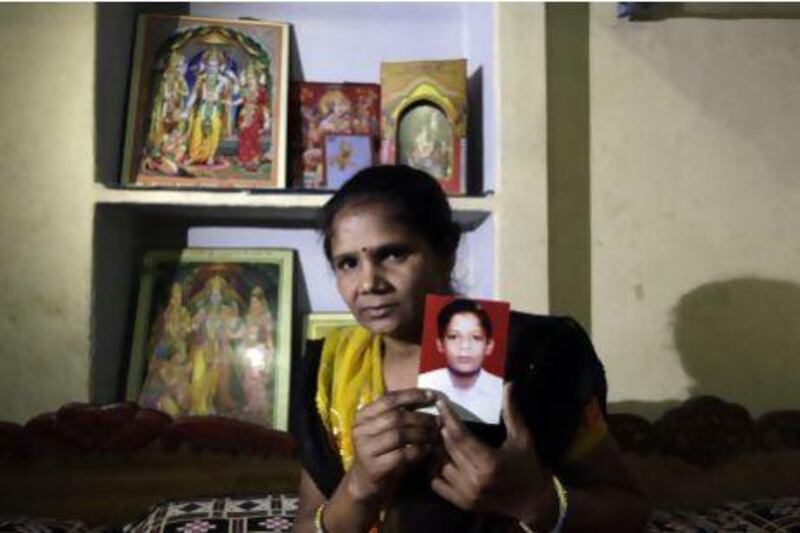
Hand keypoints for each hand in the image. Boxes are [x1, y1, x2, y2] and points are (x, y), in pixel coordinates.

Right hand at [346, 388, 439, 503]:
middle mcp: (360, 430)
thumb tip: (428, 396)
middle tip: (438, 421)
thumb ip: (399, 412)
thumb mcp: (384, 428)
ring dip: (422, 434)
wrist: (365, 482)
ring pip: (399, 435)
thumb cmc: (380, 450)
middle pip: (396, 417)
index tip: (432, 396)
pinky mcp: (374, 467)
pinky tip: (428, 449)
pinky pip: (402, 455)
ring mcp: (365, 449)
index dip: (412, 395)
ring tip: (435, 434)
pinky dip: (418, 451)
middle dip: (421, 417)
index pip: (388, 399)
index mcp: (363, 415)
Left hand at [431, 383, 558, 526]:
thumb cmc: (527, 465)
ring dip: (438, 450)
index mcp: (489, 462)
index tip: (440, 403)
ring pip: (440, 465)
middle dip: (442, 430)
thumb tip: (508, 385)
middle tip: (440, 416)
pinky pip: (438, 484)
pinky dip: (435, 471)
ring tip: (439, 436)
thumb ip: (511, 412)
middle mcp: (475, 480)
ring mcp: (467, 495)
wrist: (533, 501)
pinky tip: (440, 458)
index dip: (449, 418)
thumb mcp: (522, 438)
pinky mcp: (462, 504)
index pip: (460, 436)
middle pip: (448, 449)